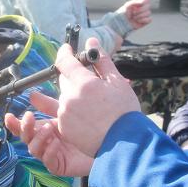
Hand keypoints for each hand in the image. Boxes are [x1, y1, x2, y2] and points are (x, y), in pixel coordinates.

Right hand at [5, 102, 94, 176]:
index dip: (14, 123)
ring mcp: (51, 155)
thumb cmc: (86, 127)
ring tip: (49, 129)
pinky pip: (48, 162)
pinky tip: (56, 144)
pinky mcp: (59, 166)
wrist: (106, 142)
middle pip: (26, 138)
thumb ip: (48, 105)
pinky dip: (49, 152)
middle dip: (25, 128)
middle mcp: (45, 142)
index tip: (8, 116)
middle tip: (30, 117)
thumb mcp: (66, 113)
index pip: (24, 127)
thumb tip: (31, 94)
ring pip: (34, 150)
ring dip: (38, 138)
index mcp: (44, 129)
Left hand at [12, 38, 139, 158]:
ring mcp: (65, 115)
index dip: (65, 52)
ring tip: (94, 106)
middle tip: (92, 85)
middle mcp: (69, 98)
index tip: (67, 48)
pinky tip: (89, 117)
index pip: (65, 61)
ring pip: (64, 97)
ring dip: (74, 96)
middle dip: (75, 78)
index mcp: (83, 84)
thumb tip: (92, 41)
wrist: (123, 145)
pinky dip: (73, 112)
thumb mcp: (117, 82)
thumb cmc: (124, 112)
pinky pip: (64, 114)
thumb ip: (101, 60)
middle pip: (65, 80)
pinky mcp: (63, 129)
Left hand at [121, 0, 151, 29]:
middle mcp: (143, 8)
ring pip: (148, 13)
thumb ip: (135, 2)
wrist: (122, 22)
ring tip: (134, 18)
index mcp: (139, 3)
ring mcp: (145, 15)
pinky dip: (143, 20)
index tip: (139, 4)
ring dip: (139, 16)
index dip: (144, 1)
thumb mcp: (128, 5)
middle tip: (133, 13)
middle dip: (140, 10)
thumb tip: (142, 2)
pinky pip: (149, 19)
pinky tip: (138, 21)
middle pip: (148, 6)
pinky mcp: (146, 21)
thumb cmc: (124, 13)